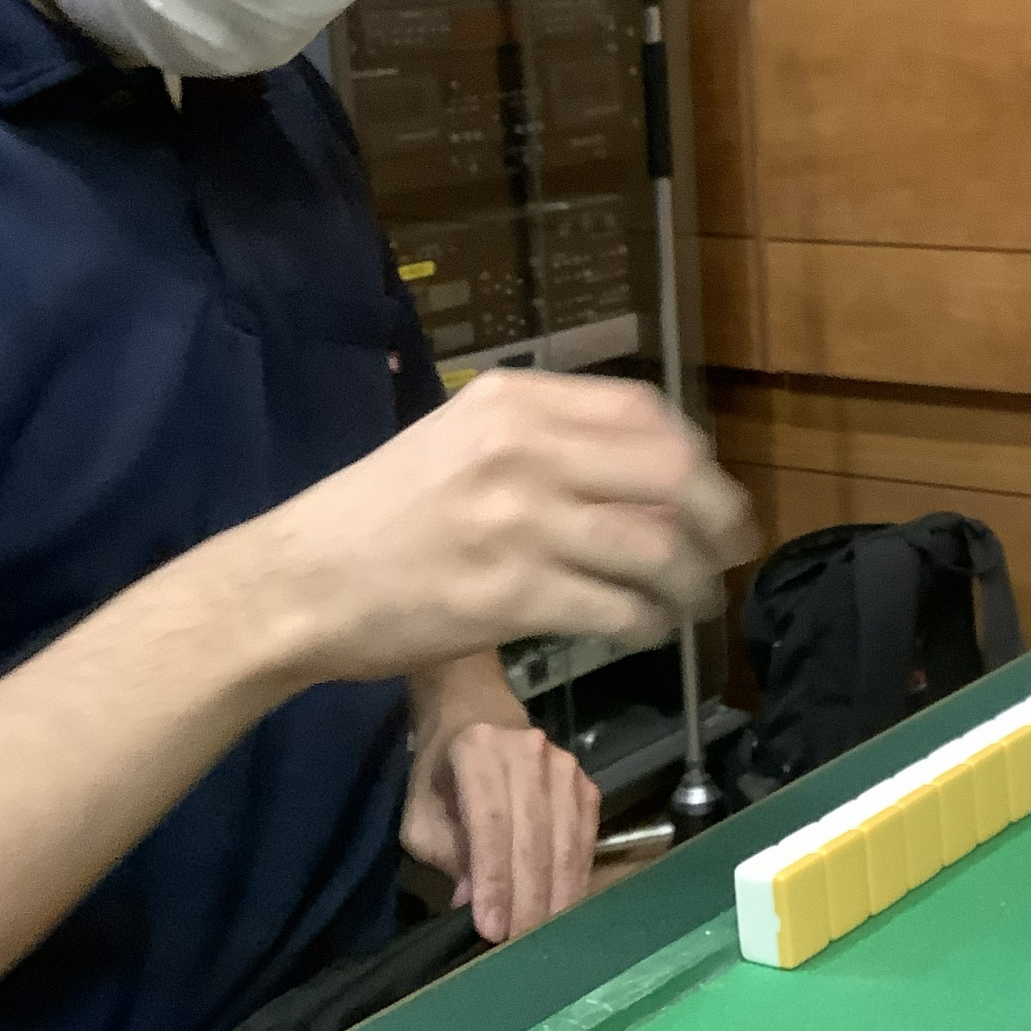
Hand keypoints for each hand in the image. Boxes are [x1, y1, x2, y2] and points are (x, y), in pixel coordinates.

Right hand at [238, 371, 758, 687]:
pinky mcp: (511, 594)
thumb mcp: (458, 441)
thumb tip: (646, 469)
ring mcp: (518, 521)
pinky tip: (647, 629)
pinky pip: (616, 608)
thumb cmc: (379, 516)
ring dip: (692, 580)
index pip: (643, 410)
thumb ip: (543, 441)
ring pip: (655, 546)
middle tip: (733, 549)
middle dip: (718, 516)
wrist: (297, 583)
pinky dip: (648, 623)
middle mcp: (522, 448)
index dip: (696, 454)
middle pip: (670, 472)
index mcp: (512, 401)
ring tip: (696, 600)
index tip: (712, 486)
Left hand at [401, 666, 599, 940]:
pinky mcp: (586, 782)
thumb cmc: (442, 772)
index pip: (491, 823)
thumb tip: (472, 903)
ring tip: (542, 938)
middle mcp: (527, 752)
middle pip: (533, 836)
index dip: (494, 879)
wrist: (477, 715)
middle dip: (527, 898)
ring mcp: (564, 765)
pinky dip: (575, 877)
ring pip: (565, 840)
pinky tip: (564, 909)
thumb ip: (444, 855)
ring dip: (555, 894)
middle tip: (518, 948)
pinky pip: (585, 838)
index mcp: (478, 751)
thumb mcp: (423, 812)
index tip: (492, 929)